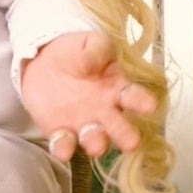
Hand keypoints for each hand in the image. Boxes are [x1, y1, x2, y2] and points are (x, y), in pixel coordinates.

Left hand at [20, 30, 155, 161]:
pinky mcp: (60, 130)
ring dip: (97, 143)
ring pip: (95, 139)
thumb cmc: (75, 53)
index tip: (149, 106)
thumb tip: (93, 61)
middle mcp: (105, 112)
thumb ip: (96, 48)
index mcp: (117, 88)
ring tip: (96, 145)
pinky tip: (62, 150)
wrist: (43, 61)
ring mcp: (83, 124)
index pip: (135, 97)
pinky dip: (64, 148)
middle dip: (125, 135)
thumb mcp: (89, 42)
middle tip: (131, 142)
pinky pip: (64, 143)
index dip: (143, 102)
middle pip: (120, 127)